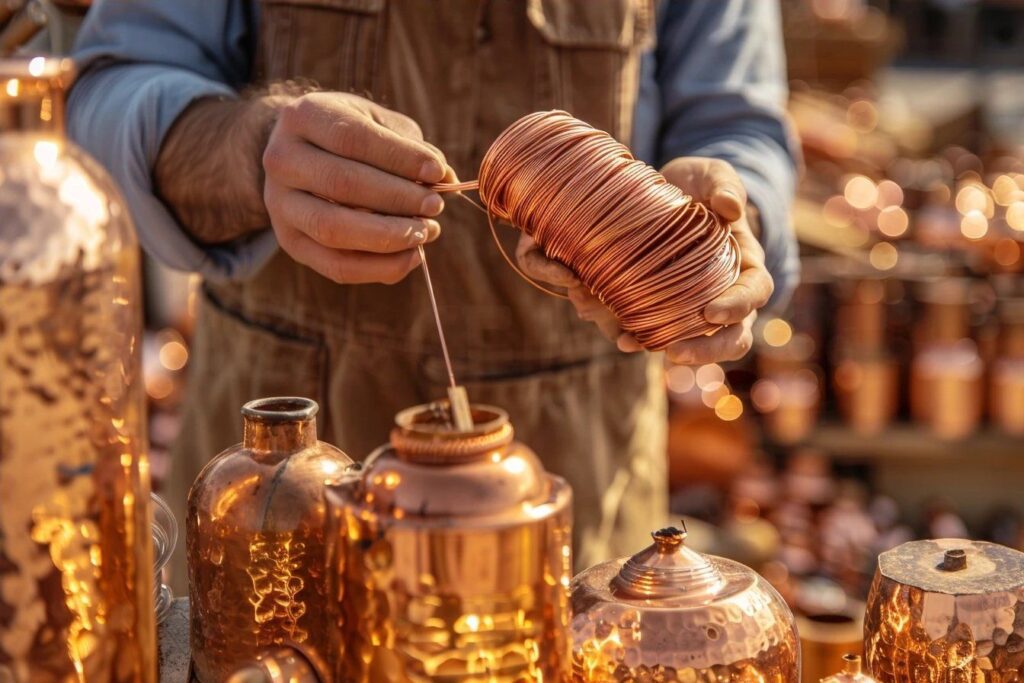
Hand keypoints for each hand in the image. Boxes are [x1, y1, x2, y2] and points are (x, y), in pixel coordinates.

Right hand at [263, 92, 447, 283]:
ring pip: (334, 230)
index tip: (437, 171)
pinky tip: (413, 256)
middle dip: (397, 199)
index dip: (399, 157)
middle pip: (342, 185)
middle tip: (436, 206)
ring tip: (426, 231)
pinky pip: (336, 266)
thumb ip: (410, 146)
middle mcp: (281, 160)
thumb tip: (445, 177)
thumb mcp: (378, 124)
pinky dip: (380, 267)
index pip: (352, 139)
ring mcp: (279, 205)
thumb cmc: (351, 135)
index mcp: (303, 117)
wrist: (302, 155)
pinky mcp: (290, 242)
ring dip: (389, 236)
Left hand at [516, 157, 773, 362]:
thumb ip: (724, 185)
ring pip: (694, 344)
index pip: (754, 293)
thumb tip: (731, 207)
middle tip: (676, 353)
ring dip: (664, 349)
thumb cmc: (697, 185)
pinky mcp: (666, 311)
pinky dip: (636, 336)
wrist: (667, 195)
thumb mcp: (712, 174)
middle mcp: (727, 295)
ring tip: (632, 343)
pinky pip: (658, 332)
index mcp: (746, 265)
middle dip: (706, 351)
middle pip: (732, 337)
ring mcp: (696, 308)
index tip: (710, 313)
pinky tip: (617, 335)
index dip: (737, 307)